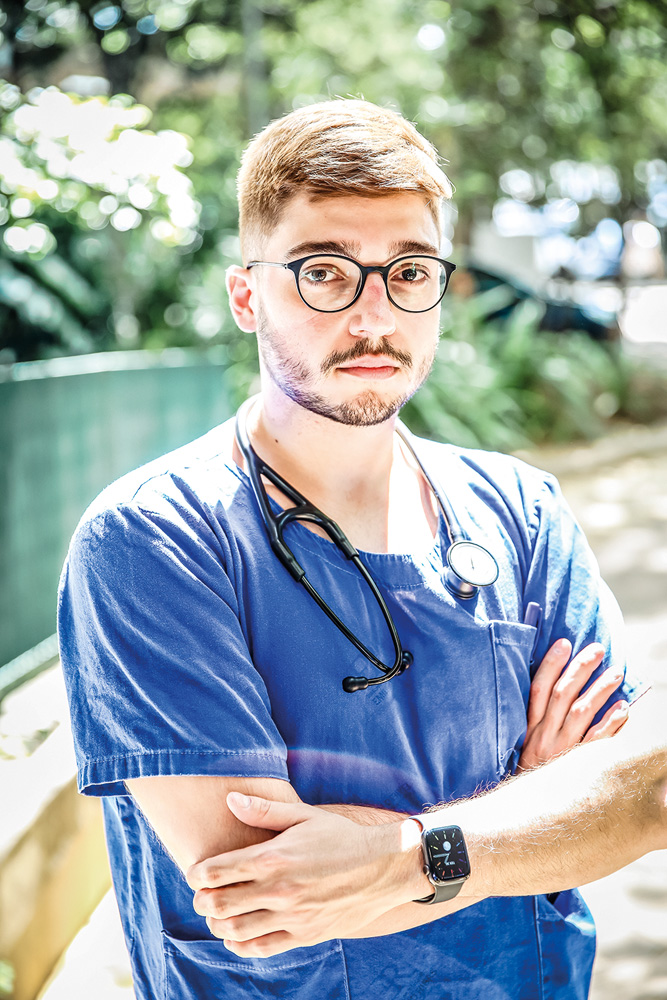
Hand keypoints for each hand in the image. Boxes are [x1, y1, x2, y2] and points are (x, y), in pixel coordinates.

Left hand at [186, 794, 421, 956]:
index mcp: (273, 858)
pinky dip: (241, 944)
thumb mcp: (304, 815)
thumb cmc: (341, 836)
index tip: (197, 872)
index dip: (197, 874)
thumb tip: (230, 799)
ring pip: (235, 930)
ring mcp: (291, 916)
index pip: (215, 872)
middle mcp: (278, 890)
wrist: (382, 867)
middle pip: (218, 904)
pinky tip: (238, 934)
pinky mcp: (304, 935)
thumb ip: (264, 810)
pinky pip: (261, 948)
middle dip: (202, 900)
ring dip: (218, 923)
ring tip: (218, 914)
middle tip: (202, 895)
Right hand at [518, 639, 628, 770]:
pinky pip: (597, 741)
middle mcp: (544, 736)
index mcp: (528, 727)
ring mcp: (562, 750)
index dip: (550, 664)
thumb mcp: (523, 742)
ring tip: (617, 673)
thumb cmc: (529, 769)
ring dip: (600, 690)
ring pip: (582, 713)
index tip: (564, 643)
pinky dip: (611, 723)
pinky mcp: (578, 766)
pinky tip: (623, 708)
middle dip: (580, 669)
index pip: (538, 689)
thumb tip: (555, 686)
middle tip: (597, 650)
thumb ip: (536, 717)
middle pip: (562, 694)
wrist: (526, 810)